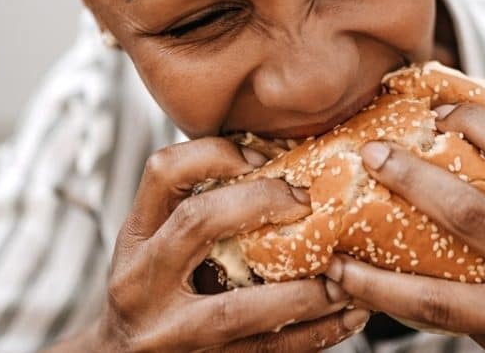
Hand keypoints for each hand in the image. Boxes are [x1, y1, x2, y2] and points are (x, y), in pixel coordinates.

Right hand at [50, 137, 369, 351]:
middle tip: (309, 202)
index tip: (266, 155)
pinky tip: (348, 317)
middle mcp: (142, 282)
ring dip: (305, 292)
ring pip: (240, 309)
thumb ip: (198, 208)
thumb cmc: (152, 294)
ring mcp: (170, 331)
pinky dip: (316, 334)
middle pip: (197, 222)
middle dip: (261, 203)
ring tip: (347, 276)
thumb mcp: (154, 244)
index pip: (164, 170)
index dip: (218, 152)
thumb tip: (280, 158)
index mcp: (136, 238)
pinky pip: (266, 352)